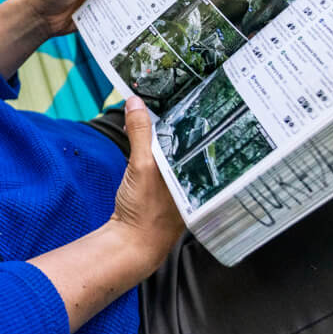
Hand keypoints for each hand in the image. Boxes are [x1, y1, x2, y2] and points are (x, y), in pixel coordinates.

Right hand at [109, 96, 185, 267]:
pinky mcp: (163, 187)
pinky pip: (160, 158)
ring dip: (160, 131)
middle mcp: (193, 176)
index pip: (201, 133)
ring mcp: (178, 183)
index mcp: (197, 171)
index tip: (183, 89)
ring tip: (147, 112)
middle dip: (173, 118)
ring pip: (172, 148)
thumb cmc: (144, 211)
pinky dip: (151, 146)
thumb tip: (135, 102)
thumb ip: (141, 133)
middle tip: (162, 94)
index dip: (192, 110)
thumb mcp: (141, 166)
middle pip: (186, 139)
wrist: (131, 244)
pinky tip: (139, 136)